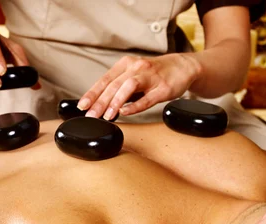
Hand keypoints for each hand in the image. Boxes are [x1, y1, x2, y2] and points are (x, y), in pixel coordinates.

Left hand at [78, 53, 202, 119]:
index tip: (83, 105)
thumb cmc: (156, 74)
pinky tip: (125, 112)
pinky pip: (147, 98)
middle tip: (91, 115)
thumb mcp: (135, 75)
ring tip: (106, 115)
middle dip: (100, 101)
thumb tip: (103, 104)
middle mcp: (136, 68)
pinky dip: (134, 106)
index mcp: (126, 65)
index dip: (92, 93)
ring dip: (115, 102)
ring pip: (128, 87)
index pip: (105, 80)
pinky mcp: (162, 88)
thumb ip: (120, 87)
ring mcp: (150, 77)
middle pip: (114, 84)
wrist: (183, 66)